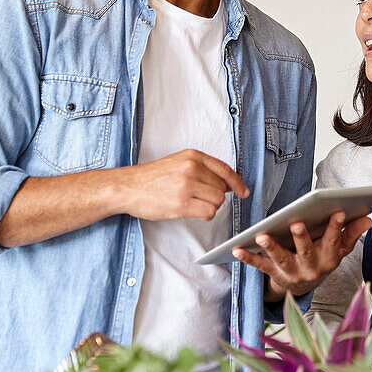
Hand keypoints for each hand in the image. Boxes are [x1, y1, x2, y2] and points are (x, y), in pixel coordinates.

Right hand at [121, 149, 247, 220]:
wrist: (129, 187)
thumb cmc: (152, 178)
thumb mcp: (178, 162)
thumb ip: (202, 169)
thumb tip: (227, 184)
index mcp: (193, 156)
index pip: (224, 169)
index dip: (237, 183)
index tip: (243, 191)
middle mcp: (192, 168)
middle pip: (221, 188)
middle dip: (215, 196)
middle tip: (199, 198)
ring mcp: (187, 186)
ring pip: (217, 201)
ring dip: (209, 206)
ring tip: (192, 204)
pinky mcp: (182, 203)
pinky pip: (209, 212)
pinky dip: (205, 215)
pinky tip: (191, 210)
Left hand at [232, 212, 371, 299]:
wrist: (301, 287)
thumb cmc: (321, 259)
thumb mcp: (339, 249)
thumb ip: (351, 233)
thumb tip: (367, 218)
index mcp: (329, 259)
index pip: (334, 242)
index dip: (337, 228)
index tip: (339, 212)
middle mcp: (311, 269)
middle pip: (307, 252)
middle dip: (302, 238)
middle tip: (296, 223)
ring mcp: (291, 273)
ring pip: (281, 260)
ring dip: (271, 247)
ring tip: (261, 235)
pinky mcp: (274, 274)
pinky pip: (260, 266)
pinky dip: (248, 258)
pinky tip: (236, 248)